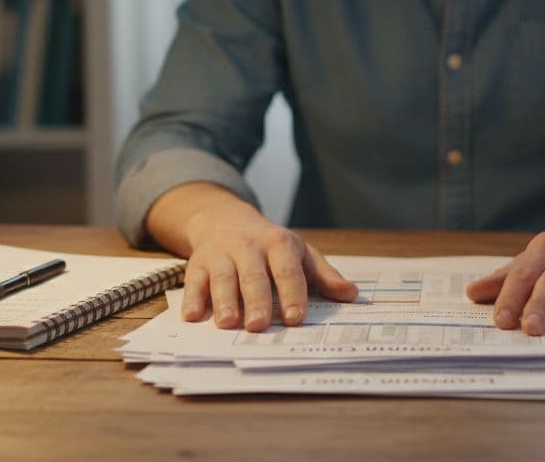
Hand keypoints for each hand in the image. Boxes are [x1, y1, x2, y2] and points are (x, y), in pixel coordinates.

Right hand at [153, 184, 357, 331]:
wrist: (225, 219)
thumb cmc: (270, 245)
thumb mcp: (300, 253)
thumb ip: (324, 275)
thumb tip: (351, 295)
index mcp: (279, 244)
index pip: (288, 270)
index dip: (292, 294)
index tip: (296, 318)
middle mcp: (248, 247)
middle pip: (253, 276)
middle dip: (256, 300)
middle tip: (259, 325)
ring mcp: (221, 254)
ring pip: (222, 278)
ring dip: (224, 301)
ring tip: (228, 323)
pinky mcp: (198, 263)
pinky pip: (193, 280)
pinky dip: (192, 298)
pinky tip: (192, 315)